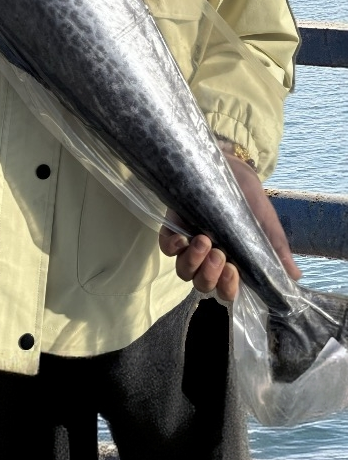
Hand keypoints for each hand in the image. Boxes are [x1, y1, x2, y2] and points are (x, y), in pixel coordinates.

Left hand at [158, 151, 301, 302]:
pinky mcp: (174, 227)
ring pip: (183, 270)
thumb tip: (294, 276)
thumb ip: (276, 248)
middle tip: (220, 255)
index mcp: (234, 262)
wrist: (230, 168)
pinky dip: (172, 246)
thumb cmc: (249, 198)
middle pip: (202, 284)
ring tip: (204, 241)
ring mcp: (190, 243)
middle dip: (210, 275)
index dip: (227, 289)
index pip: (227, 290)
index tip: (234, 272)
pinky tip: (182, 237)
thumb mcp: (266, 222)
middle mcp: (209, 258)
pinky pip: (166, 247)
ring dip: (193, 262)